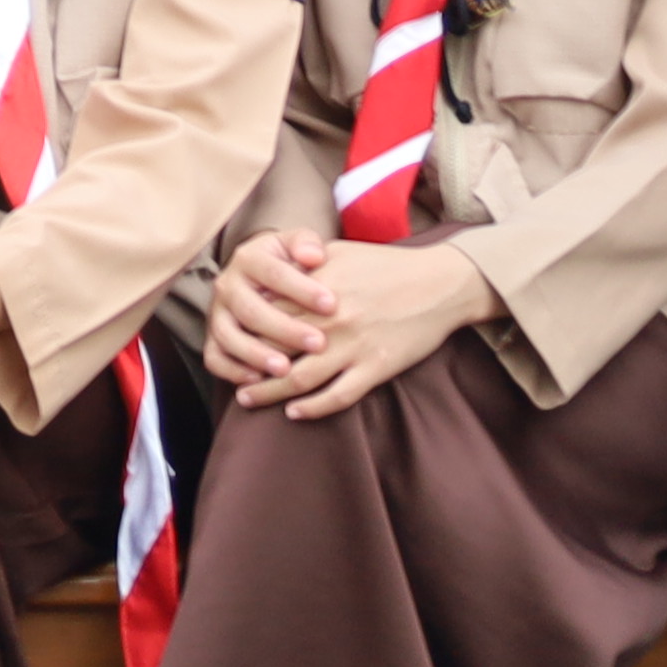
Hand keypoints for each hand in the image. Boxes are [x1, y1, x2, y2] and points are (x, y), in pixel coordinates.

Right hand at [205, 229, 338, 397]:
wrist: (258, 278)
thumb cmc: (287, 264)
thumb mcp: (295, 245)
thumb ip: (305, 244)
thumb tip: (314, 255)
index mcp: (248, 258)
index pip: (273, 272)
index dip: (301, 289)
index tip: (332, 304)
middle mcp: (227, 285)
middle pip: (250, 309)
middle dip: (284, 329)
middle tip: (318, 343)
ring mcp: (216, 314)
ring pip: (229, 336)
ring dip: (256, 354)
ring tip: (285, 369)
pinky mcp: (212, 339)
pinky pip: (214, 358)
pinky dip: (232, 371)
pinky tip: (258, 380)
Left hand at [230, 236, 494, 418]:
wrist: (440, 283)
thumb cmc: (387, 265)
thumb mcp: (338, 253)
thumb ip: (301, 265)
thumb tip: (264, 279)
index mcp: (318, 287)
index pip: (265, 312)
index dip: (241, 329)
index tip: (226, 339)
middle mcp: (331, 318)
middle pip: (274, 349)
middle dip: (246, 366)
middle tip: (227, 377)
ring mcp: (354, 345)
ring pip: (300, 378)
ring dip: (269, 393)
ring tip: (248, 400)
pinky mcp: (377, 367)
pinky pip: (339, 396)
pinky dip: (313, 408)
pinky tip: (295, 413)